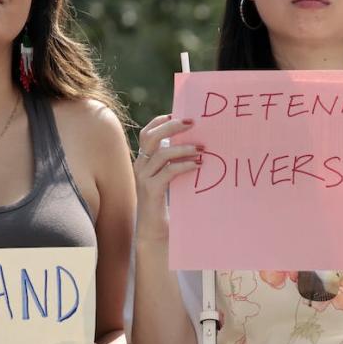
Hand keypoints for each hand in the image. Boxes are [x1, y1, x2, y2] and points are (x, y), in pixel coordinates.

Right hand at [134, 114, 200, 242]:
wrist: (154, 229)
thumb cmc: (165, 201)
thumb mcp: (168, 177)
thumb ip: (173, 161)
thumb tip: (195, 143)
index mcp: (143, 160)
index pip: (147, 133)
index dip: (161, 121)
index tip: (178, 114)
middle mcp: (140, 166)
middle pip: (151, 137)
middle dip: (172, 127)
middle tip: (192, 123)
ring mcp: (144, 178)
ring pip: (162, 154)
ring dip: (184, 148)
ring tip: (201, 148)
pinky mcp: (152, 190)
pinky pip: (169, 171)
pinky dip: (185, 165)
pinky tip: (198, 165)